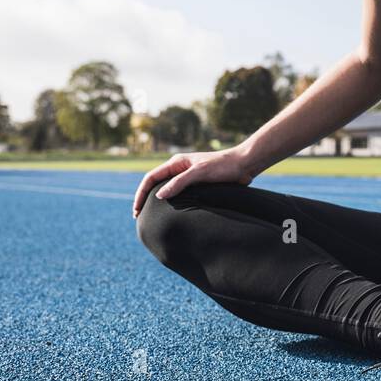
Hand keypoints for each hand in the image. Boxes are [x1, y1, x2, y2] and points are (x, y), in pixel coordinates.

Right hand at [131, 147, 254, 217]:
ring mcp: (188, 177)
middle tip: (138, 217)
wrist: (244, 165)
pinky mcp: (198, 185)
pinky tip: (171, 215)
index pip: (151, 178)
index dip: (141, 194)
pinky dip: (171, 204)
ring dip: (157, 202)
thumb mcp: (199, 173)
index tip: (136, 210)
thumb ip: (179, 183)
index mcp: (176, 163)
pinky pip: (179, 195)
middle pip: (156, 184)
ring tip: (150, 217)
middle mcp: (180, 169)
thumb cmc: (223, 166)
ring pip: (167, 190)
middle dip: (145, 199)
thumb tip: (159, 196)